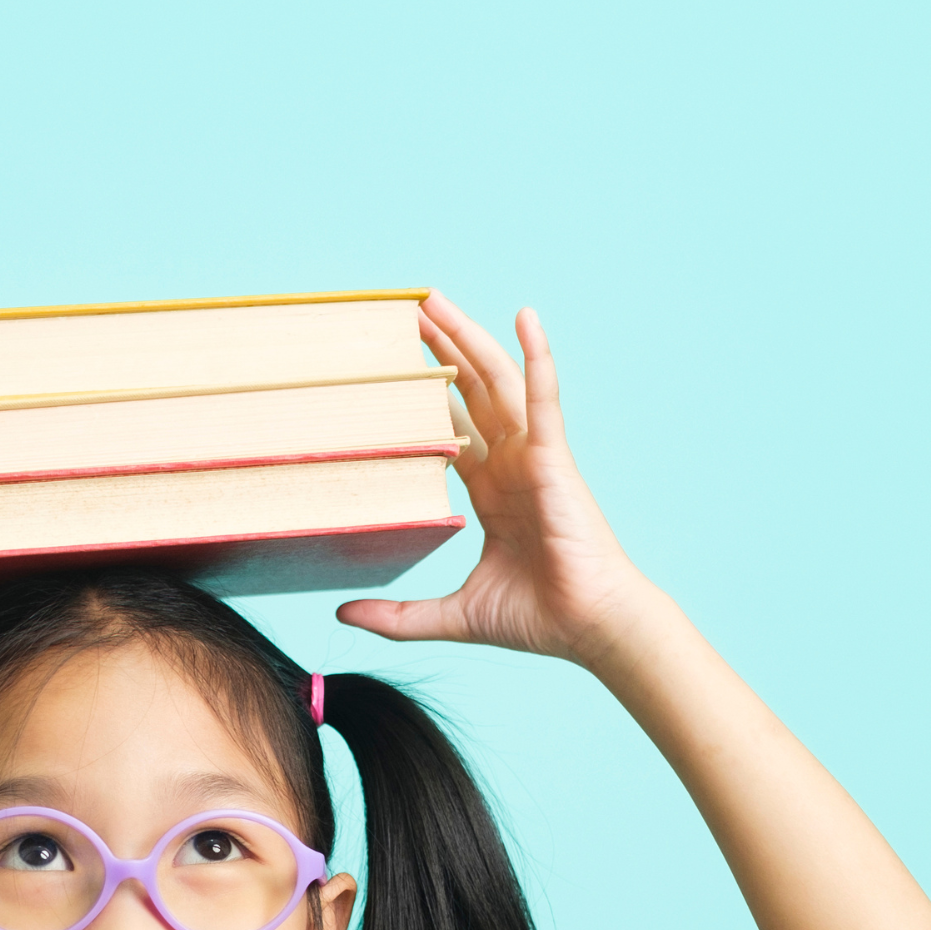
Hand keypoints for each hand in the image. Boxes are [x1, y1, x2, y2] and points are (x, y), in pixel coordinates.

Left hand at [338, 292, 649, 665]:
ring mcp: (534, 457)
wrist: (589, 628)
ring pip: (497, 383)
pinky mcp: (554, 459)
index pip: (453, 429)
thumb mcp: (451, 615)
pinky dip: (537, 355)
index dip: (427, 397)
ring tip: (437, 301)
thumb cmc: (537, 619)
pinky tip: (525, 317)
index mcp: (492, 492)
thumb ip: (397, 617)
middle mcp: (512, 465)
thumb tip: (341, 614)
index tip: (395, 367)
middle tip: (410, 310)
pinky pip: (544, 399)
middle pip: (471, 393)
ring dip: (469, 339)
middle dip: (442, 350)